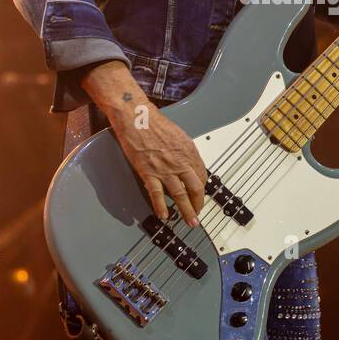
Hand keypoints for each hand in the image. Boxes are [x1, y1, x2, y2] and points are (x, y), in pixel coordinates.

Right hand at [109, 100, 208, 227]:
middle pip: (196, 188)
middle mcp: (180, 161)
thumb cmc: (154, 123)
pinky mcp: (148, 172)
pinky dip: (161, 206)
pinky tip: (164, 216)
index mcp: (189, 151)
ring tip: (190, 222)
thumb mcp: (178, 135)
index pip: (201, 175)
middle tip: (198, 214)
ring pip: (180, 195)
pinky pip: (156, 194)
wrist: (136, 118)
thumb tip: (188, 164)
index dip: (201, 188)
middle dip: (199, 204)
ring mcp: (165, 168)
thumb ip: (184, 152)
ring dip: (186, 210)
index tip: (199, 195)